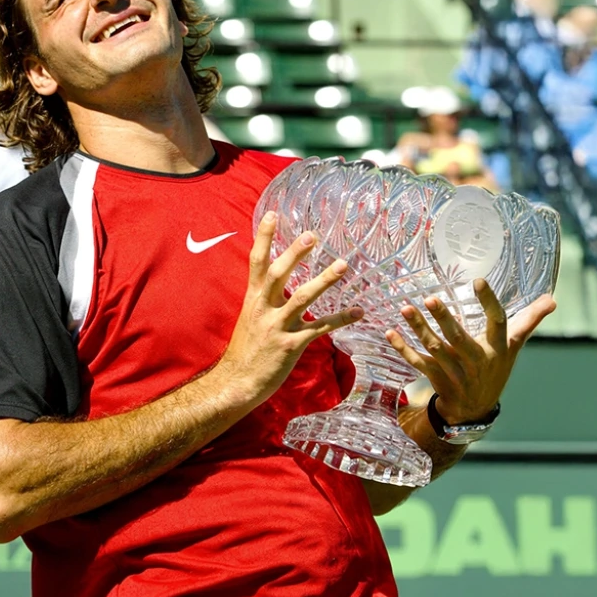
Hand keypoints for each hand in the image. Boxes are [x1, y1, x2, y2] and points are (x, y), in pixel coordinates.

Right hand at [215, 211, 363, 404]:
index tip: (273, 214)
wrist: (237, 382)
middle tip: (312, 235)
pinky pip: (320, 329)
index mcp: (253, 299)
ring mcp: (276, 327)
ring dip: (324, 280)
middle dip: (295, 254)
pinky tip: (359, 312)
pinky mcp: (291, 345)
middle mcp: (263, 308)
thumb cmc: (245, 350)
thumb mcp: (249, 317)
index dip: (264, 237)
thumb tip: (276, 281)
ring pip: (302, 298)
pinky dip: (341, 319)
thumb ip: (263, 297)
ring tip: (342, 265)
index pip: (256, 261)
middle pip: (279, 274)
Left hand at [386, 279, 555, 424]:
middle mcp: (478, 360)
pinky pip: (418, 363)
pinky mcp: (437, 379)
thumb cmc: (495, 368)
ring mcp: (456, 372)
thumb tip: (552, 300)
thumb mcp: (514, 346)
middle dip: (445, 319)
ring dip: (419, 330)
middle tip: (431, 298)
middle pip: (460, 338)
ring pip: (435, 349)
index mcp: (498, 347)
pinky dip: (403, 349)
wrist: (475, 410)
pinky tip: (390, 332)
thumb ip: (529, 321)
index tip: (478, 281)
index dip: (489, 302)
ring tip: (406, 309)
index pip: (497, 321)